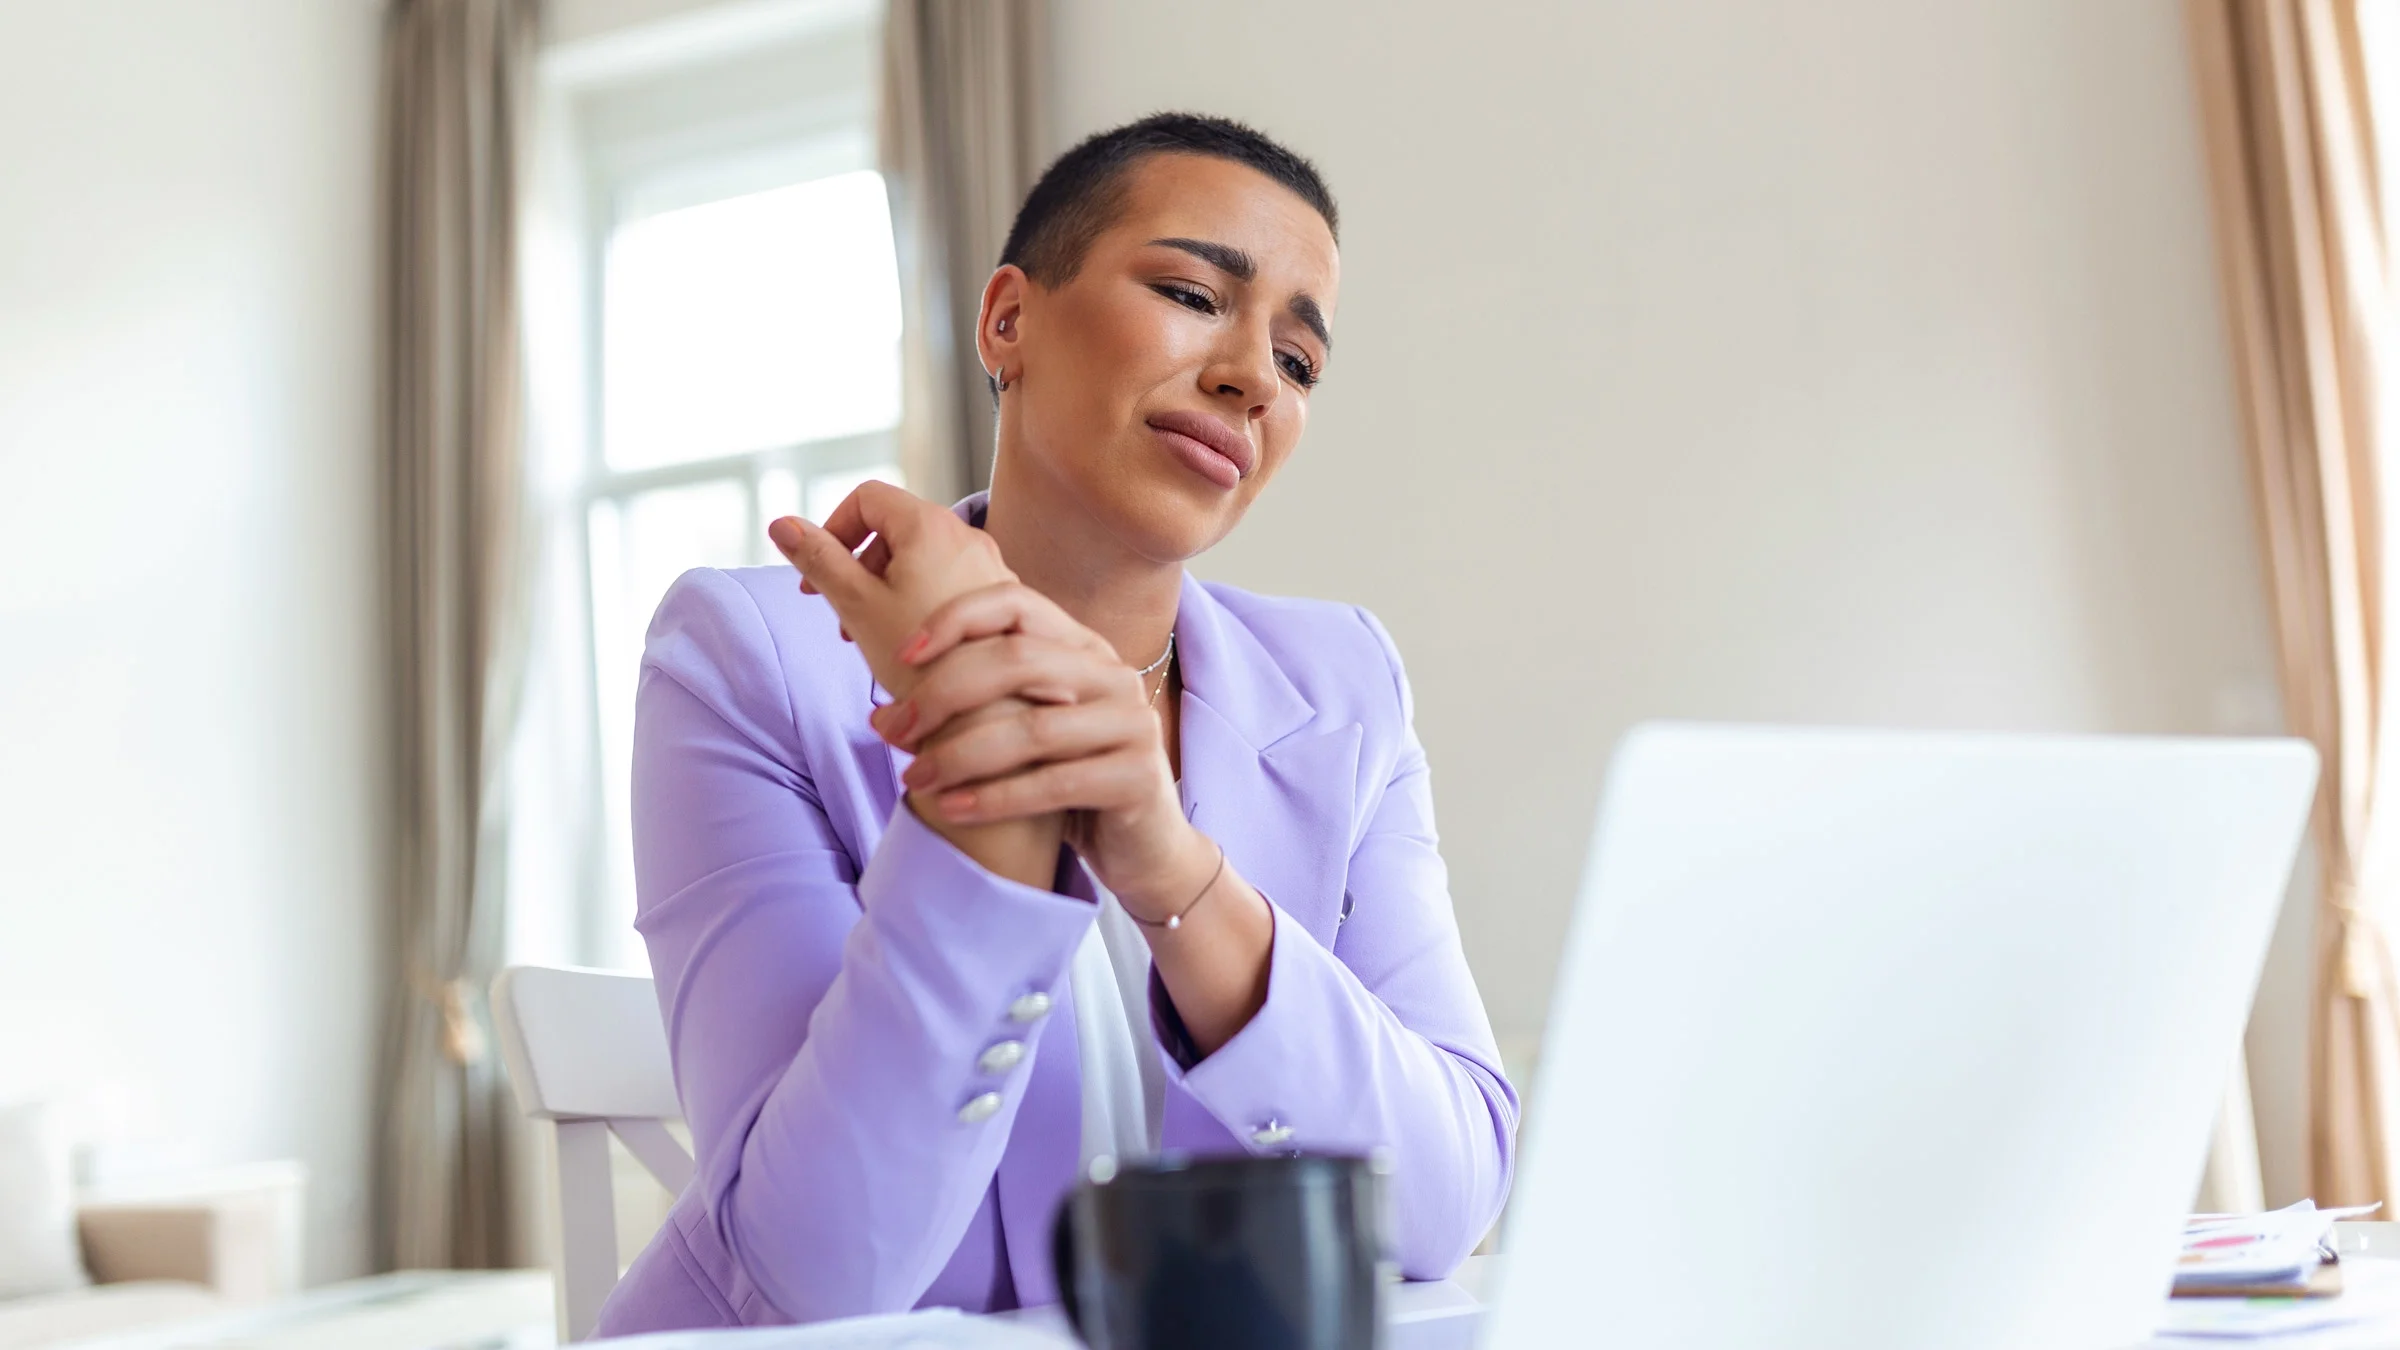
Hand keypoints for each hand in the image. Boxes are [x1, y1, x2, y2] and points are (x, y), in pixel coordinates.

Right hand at [767, 482, 1014, 696]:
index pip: (866, 497)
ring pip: (919, 560)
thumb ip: (817, 560)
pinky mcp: (1001, 598)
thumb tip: (782, 524)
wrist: (993, 713)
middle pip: (893, 529)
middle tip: (843, 616)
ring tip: (873, 636)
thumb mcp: (857, 606)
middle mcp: (967, 536)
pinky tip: (913, 647)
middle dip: (858, 567)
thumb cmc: (923, 661)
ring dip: (884, 588)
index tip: (817, 577)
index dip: (832, 529)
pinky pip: (948, 583)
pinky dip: (918, 601)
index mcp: (930, 525)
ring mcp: (989, 566)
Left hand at [874, 582, 1220, 917]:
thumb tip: (885, 714)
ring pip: (1032, 728)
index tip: (902, 656)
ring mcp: (1133, 723)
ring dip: (959, 753)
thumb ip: (980, 707)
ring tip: (915, 778)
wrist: (1144, 849)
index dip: (955, 619)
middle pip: (1017, 661)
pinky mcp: (1138, 777)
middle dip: (942, 694)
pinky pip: (1054, 782)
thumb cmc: (1071, 784)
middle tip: (893, 730)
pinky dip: (995, 797)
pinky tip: (953, 810)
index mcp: (1084, 647)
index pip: (1017, 604)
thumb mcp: (1027, 731)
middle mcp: (1114, 674)